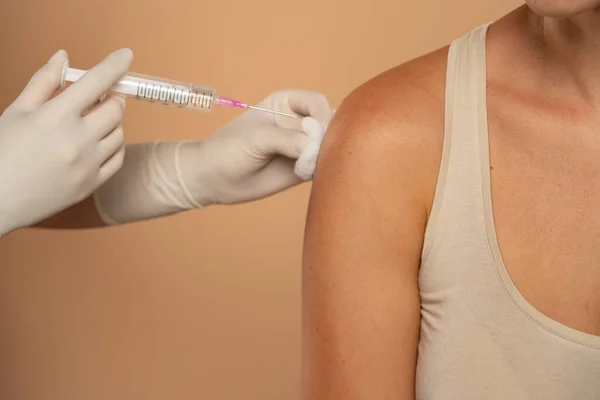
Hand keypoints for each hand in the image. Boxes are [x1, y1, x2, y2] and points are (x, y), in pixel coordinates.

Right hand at [0, 48, 132, 235]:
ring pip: (119, 133)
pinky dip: (114, 146)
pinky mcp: (91, 184)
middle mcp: (76, 140)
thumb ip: (44, 82)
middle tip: (99, 97)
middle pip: (115, 108)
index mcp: (55, 116)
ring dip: (111, 122)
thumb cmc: (2, 151)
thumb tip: (64, 57)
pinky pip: (118, 158)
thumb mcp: (17, 111)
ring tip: (90, 122)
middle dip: (111, 97)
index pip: (96, 82)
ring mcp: (87, 164)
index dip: (115, 65)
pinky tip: (98, 142)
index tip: (126, 55)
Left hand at [177, 89, 332, 205]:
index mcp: (288, 103)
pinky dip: (325, 170)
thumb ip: (288, 139)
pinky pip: (323, 167)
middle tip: (317, 151)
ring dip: (329, 154)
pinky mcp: (304, 169)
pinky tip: (312, 174)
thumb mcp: (257, 137)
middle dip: (329, 136)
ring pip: (329, 146)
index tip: (318, 130)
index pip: (317, 102)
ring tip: (312, 164)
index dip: (322, 114)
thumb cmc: (229, 148)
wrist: (213, 179)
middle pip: (328, 124)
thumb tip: (318, 146)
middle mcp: (299, 123)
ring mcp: (303, 147)